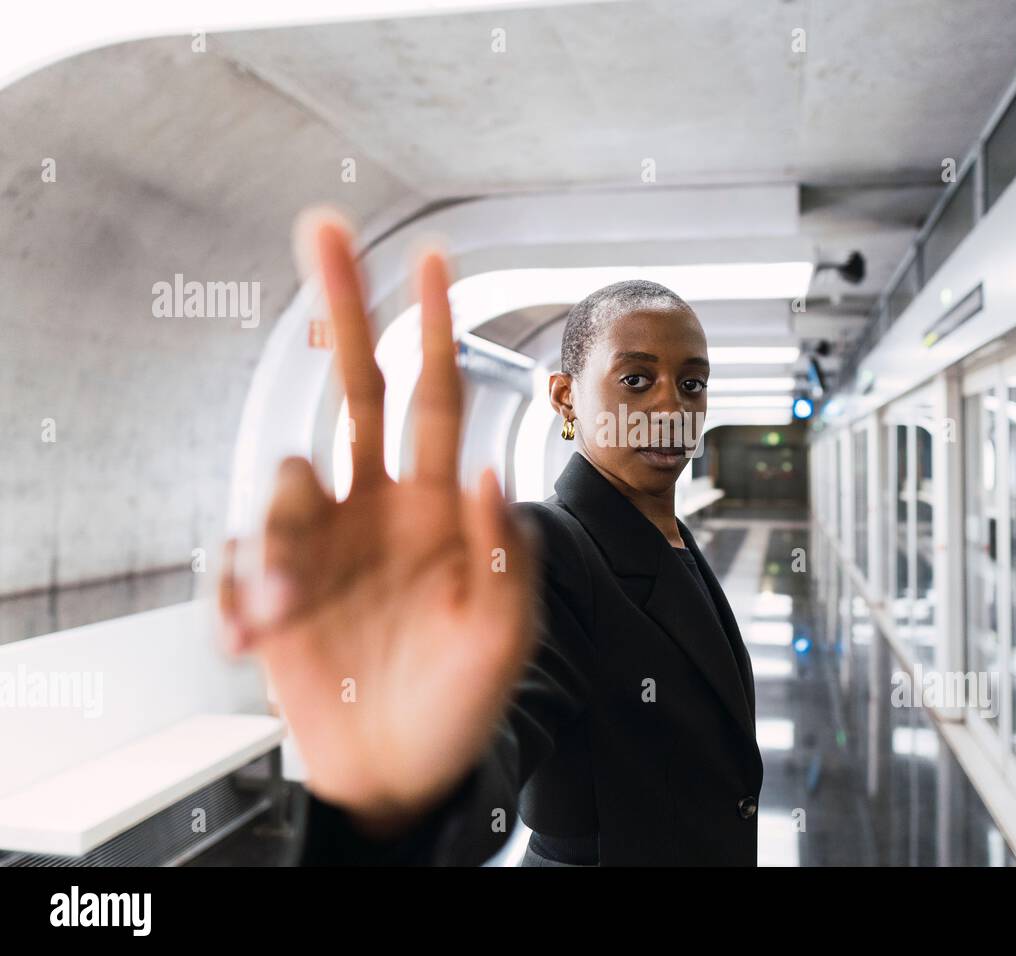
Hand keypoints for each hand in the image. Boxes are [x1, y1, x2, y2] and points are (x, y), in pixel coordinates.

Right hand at [219, 211, 536, 833]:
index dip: (435, 332)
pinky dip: (238, 594)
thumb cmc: (462, 706)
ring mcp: (322, 540)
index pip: (438, 398)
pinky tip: (253, 638)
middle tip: (325, 231)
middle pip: (353, 386)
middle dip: (343, 308)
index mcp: (438, 507)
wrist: (401, 774)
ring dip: (279, 542)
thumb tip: (492, 471)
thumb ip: (503, 554)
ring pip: (282, 480)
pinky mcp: (273, 586)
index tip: (436, 263)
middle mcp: (377, 505)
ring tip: (291, 615)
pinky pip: (239, 560)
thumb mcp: (505, 636)